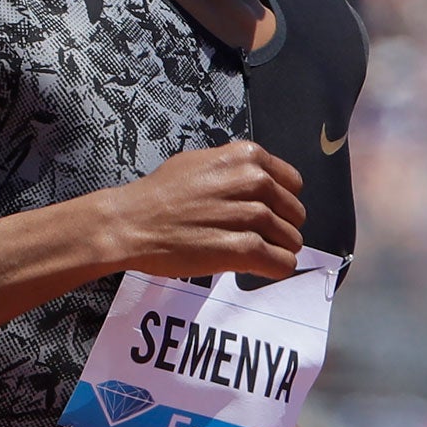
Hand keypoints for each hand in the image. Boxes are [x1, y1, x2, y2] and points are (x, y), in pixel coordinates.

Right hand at [103, 142, 304, 280]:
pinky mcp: (243, 249)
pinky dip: (273, 269)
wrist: (132, 222)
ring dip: (275, 251)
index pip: (293, 184)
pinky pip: (282, 264)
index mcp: (247, 157)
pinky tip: (254, 267)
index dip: (279, 202)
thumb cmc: (161, 195)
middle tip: (250, 236)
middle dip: (279, 228)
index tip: (262, 213)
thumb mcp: (201, 162)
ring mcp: (251, 215)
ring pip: (292, 241)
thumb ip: (236, 170)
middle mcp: (254, 181)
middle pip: (295, 214)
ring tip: (247, 252)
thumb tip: (262, 183)